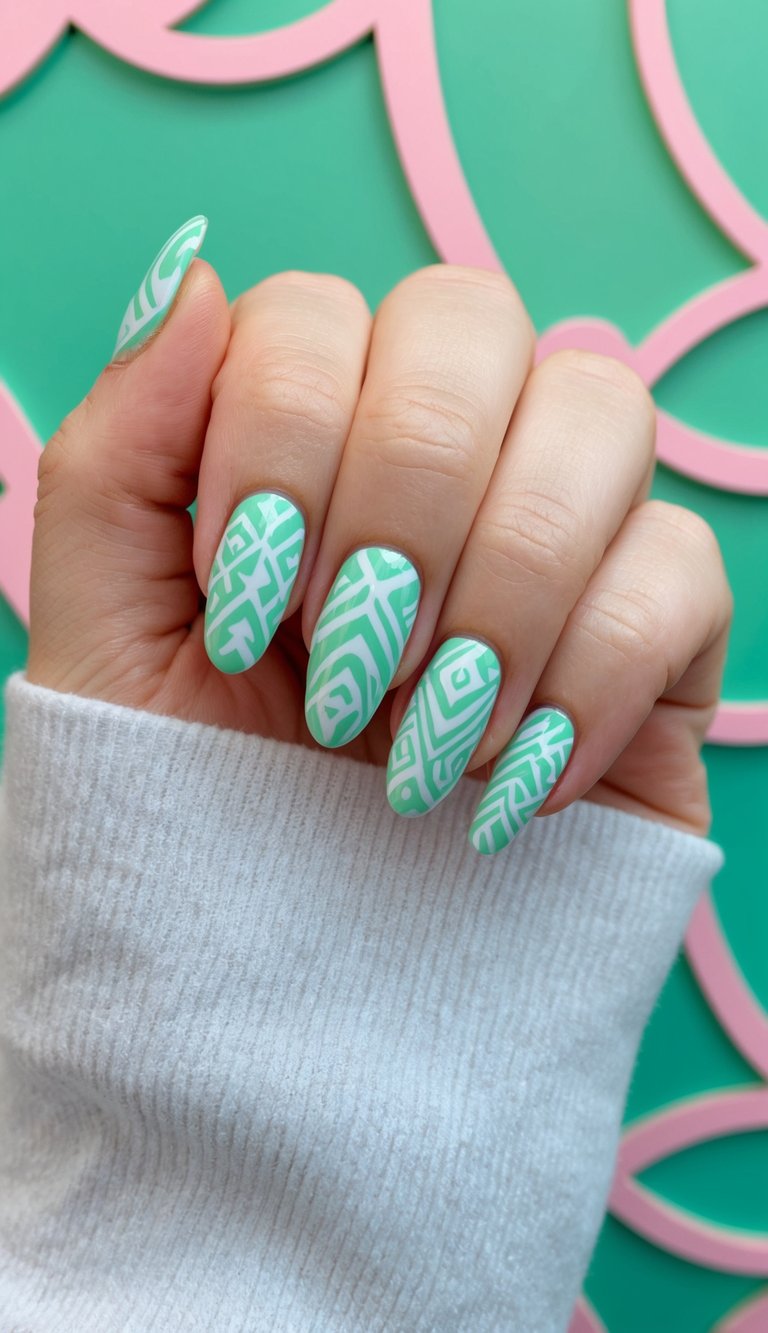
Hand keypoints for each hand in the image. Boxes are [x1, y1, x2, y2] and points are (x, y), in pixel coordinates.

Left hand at [27, 218, 732, 848]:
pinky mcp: (658, 634)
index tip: (246, 607)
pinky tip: (509, 781)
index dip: (283, 440)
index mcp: (307, 438)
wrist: (303, 985)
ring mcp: (563, 533)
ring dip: (498, 585)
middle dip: (400, 497)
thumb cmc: (197, 806)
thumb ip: (119, 452)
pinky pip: (681, 569)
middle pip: (474, 321)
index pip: (321, 313)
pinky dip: (584, 680)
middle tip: (344, 659)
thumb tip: (192, 275)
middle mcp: (444, 458)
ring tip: (421, 739)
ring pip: (602, 412)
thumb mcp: (109, 640)